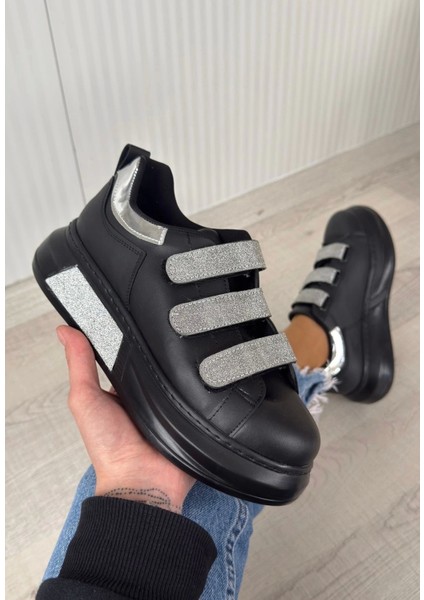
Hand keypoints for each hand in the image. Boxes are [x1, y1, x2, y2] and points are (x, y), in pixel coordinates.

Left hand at [57, 325, 194, 512]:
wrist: (142, 481)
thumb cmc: (109, 448)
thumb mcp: (86, 400)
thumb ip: (79, 365)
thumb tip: (64, 331)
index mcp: (123, 389)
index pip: (130, 354)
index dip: (133, 336)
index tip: (138, 312)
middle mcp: (148, 395)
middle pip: (158, 361)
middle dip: (162, 347)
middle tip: (166, 327)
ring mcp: (171, 403)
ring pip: (181, 372)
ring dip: (183, 364)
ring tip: (185, 346)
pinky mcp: (192, 412)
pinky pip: (201, 391)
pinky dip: (201, 382)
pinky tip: (204, 368)